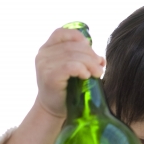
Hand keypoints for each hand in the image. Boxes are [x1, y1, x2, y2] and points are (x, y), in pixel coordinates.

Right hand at [0, 27, 104, 143]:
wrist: (53, 110)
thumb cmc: (64, 89)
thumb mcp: (72, 68)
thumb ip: (81, 58)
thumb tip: (101, 59)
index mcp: (47, 48)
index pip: (63, 33)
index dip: (80, 38)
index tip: (91, 51)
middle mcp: (43, 54)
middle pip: (73, 45)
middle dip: (91, 55)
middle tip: (100, 67)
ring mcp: (44, 65)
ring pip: (74, 55)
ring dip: (90, 64)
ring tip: (97, 73)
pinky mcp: (49, 76)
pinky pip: (70, 66)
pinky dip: (82, 69)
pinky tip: (87, 76)